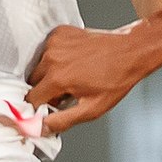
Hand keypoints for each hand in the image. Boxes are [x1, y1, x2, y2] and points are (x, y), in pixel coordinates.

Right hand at [26, 23, 160, 133]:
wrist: (130, 51)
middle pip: (33, 82)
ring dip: (49, 75)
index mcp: (58, 78)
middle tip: (66, 94)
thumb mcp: (92, 109)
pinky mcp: (59, 33)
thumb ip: (61, 121)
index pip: (31, 99)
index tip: (48, 109)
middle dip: (45, 91)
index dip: (39, 108)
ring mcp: (54, 42)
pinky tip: (72, 62)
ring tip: (72, 77)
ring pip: (38, 66)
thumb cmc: (116, 78)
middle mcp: (52, 57)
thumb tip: (40, 129)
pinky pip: (46, 51)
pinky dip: (54, 58)